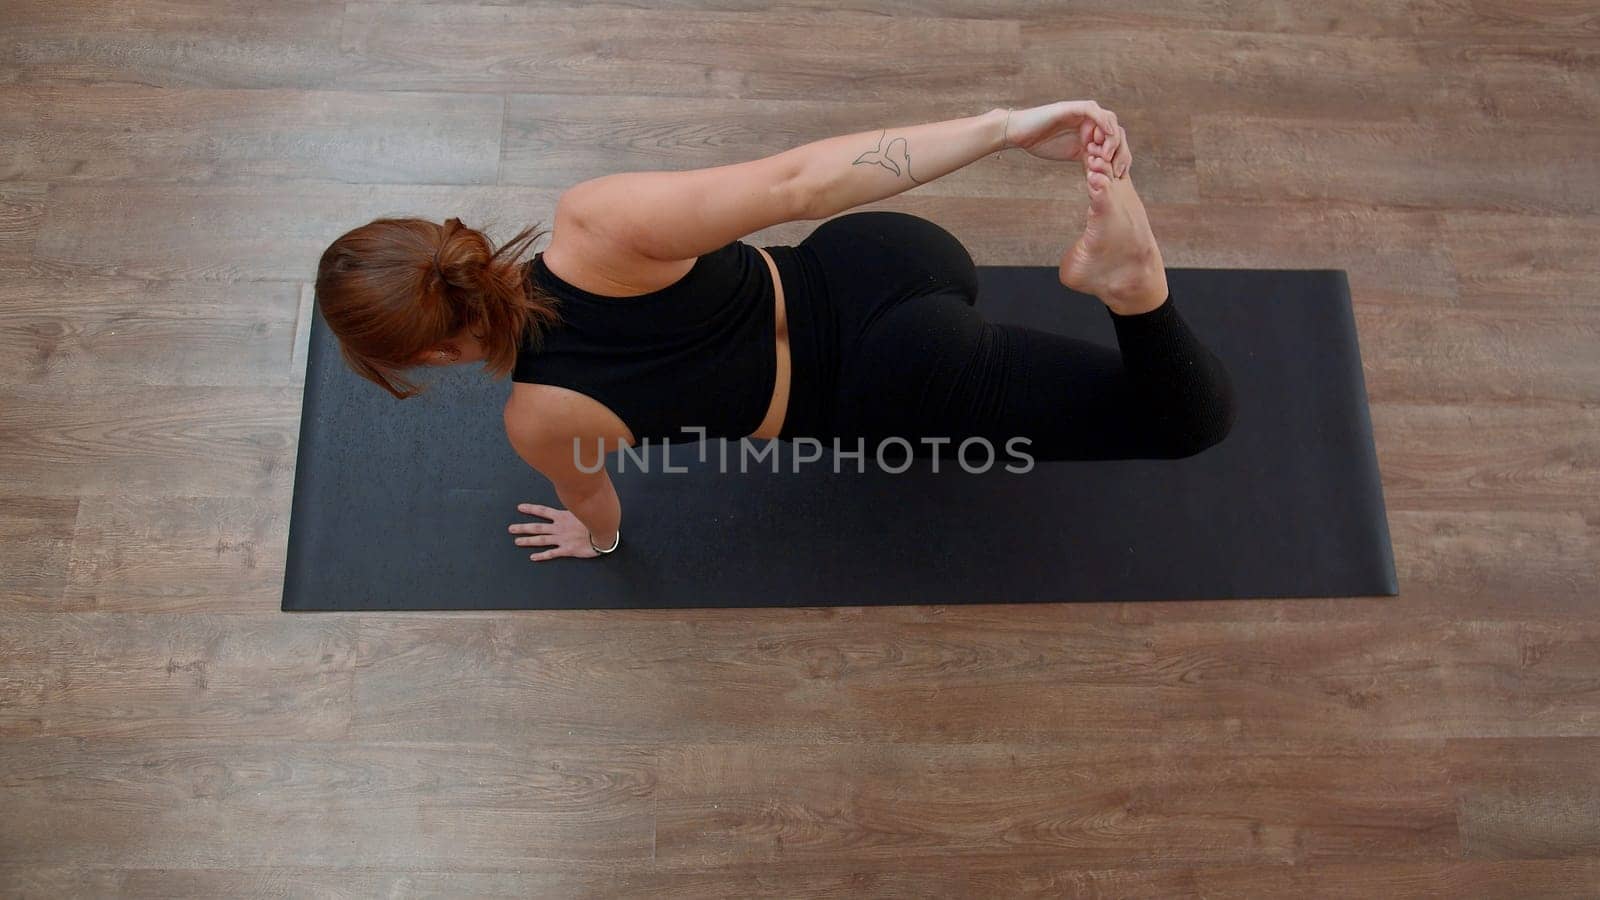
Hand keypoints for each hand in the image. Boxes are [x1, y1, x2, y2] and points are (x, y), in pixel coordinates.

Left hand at [508, 503, 598, 560]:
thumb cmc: (596, 519)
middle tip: (511, 529)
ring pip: (541, 540)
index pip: (543, 511)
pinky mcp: (567, 550)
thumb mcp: (583, 507)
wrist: (604, 532)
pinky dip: (542, 556)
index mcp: (562, 516)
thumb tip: (573, 491)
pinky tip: (533, 557)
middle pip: (537, 527)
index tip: (520, 508)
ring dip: (528, 541)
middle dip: (523, 527)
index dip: (531, 509)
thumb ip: (575, 502)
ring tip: (517, 541)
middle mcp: (559, 528)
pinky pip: (552, 553)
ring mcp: (562, 539)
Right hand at [1003, 100, 1130, 176]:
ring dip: (1112, 139)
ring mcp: (1084, 113)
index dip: (1122, 157)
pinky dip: (1102, 123)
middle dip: (1121, 151)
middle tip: (1118, 169)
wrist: (1020, 133)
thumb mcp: (1071, 154)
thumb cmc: (1040, 144)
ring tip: (1106, 157)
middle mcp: (1092, 120)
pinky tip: (1103, 138)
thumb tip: (1103, 176)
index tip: (1120, 175)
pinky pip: (1094, 111)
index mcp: (1093, 131)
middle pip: (1117, 130)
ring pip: (1110, 121)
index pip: (1116, 141)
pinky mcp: (1074, 107)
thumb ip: (1088, 158)